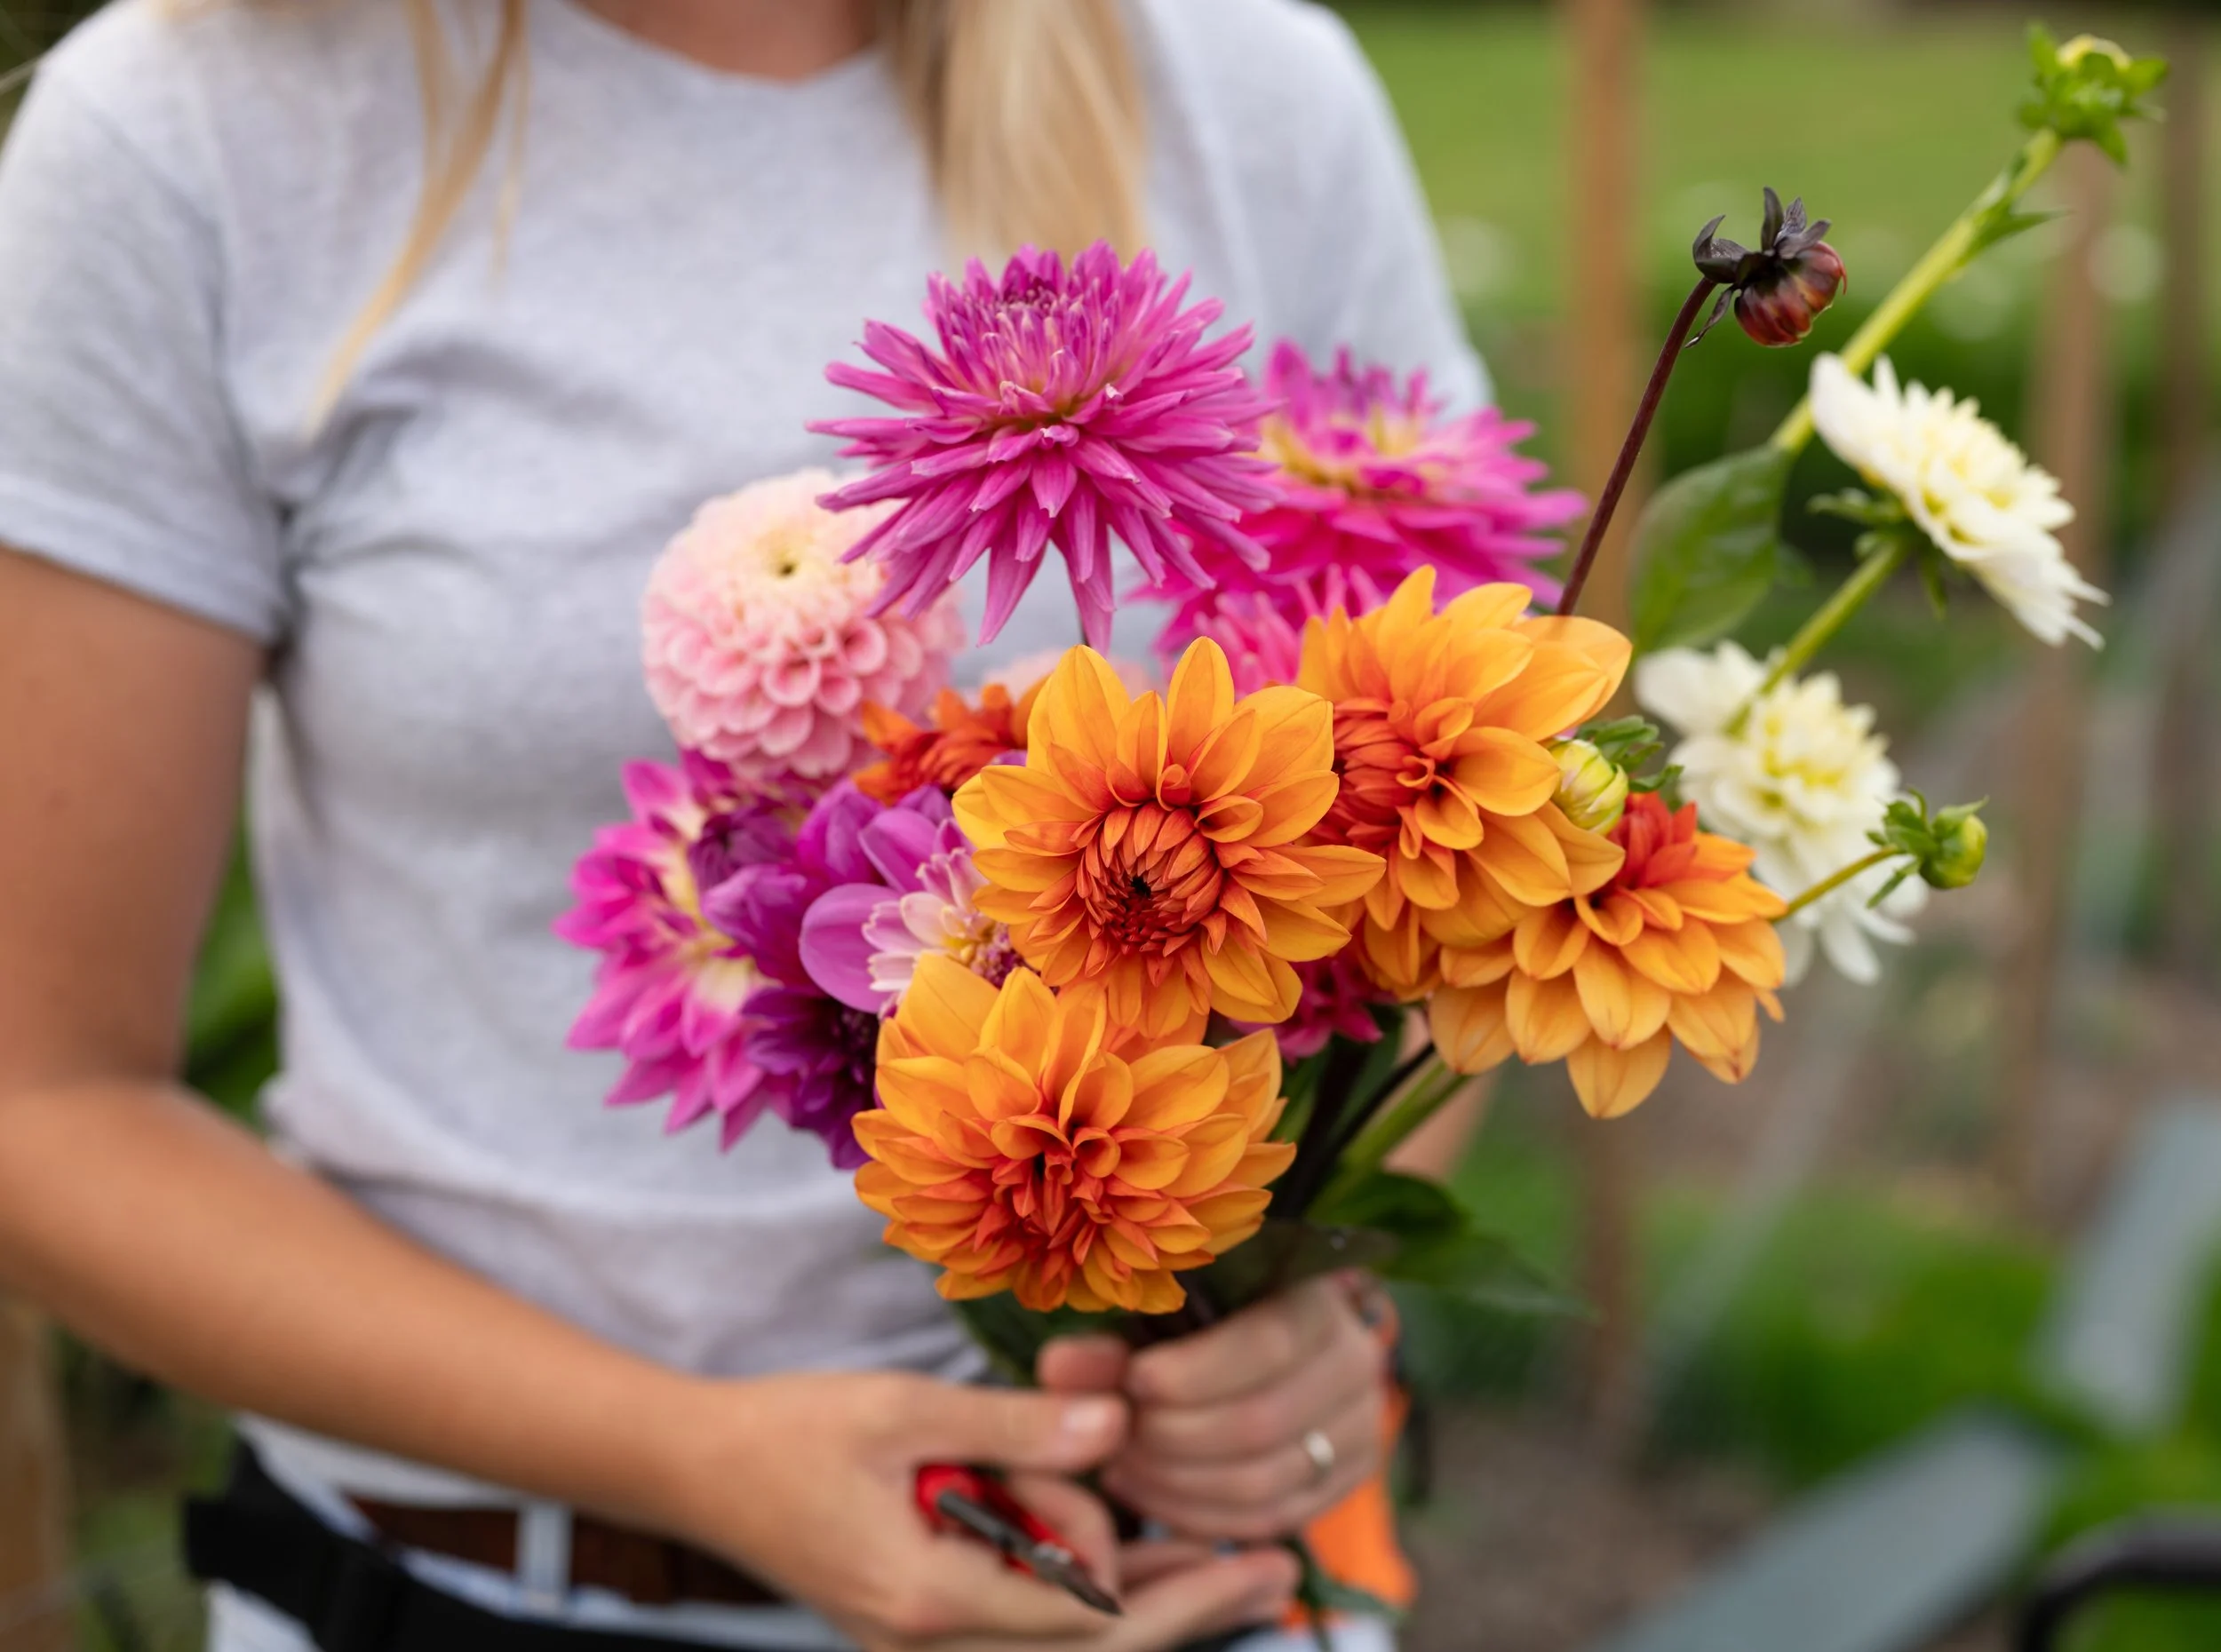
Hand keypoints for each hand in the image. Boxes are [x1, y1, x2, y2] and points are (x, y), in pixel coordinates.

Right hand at [657, 1370, 1297, 1651]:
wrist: (699, 1470)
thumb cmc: (791, 1432)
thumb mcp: (905, 1409)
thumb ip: (1013, 1426)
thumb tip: (1114, 1422)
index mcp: (927, 1597)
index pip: (1075, 1610)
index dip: (1150, 1572)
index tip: (1232, 1547)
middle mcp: (929, 1642)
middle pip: (1084, 1651)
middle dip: (1183, 1612)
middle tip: (1271, 1576)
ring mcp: (923, 1643)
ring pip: (1059, 1648)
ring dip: (1139, 1607)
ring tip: (1231, 1571)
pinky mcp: (921, 1624)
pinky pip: (1025, 1629)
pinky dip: (1084, 1598)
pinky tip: (1140, 1560)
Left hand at [1043, 1275, 1394, 1543]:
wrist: (1262, 1345)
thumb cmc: (1194, 1319)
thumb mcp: (1153, 1317)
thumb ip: (1109, 1344)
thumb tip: (1059, 1370)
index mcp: (1316, 1296)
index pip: (1268, 1343)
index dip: (1192, 1373)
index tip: (1134, 1382)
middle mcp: (1355, 1360)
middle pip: (1260, 1423)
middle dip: (1171, 1437)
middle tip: (1111, 1435)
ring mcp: (1359, 1427)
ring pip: (1262, 1480)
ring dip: (1175, 1481)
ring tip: (1119, 1463)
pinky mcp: (1343, 1479)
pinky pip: (1270, 1518)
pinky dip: (1198, 1513)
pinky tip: (1146, 1488)